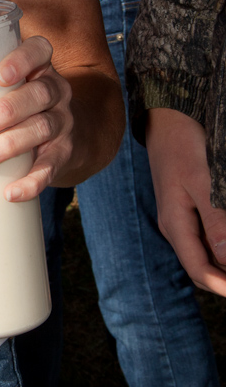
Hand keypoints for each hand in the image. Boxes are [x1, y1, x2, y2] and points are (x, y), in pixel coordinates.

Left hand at [0, 35, 73, 201]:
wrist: (69, 133)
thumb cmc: (17, 101)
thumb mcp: (5, 84)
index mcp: (39, 66)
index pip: (39, 50)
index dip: (21, 60)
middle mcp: (55, 90)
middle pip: (39, 93)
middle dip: (6, 110)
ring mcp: (63, 121)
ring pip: (42, 128)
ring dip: (10, 144)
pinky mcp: (65, 152)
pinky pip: (51, 166)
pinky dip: (31, 181)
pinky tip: (11, 192)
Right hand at [146, 108, 225, 295]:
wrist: (167, 115)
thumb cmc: (183, 143)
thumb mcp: (203, 181)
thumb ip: (215, 221)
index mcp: (174, 224)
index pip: (199, 271)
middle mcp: (174, 225)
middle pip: (202, 267)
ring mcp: (179, 216)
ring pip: (206, 252)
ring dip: (224, 263)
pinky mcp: (186, 205)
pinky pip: (205, 236)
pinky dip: (221, 246)